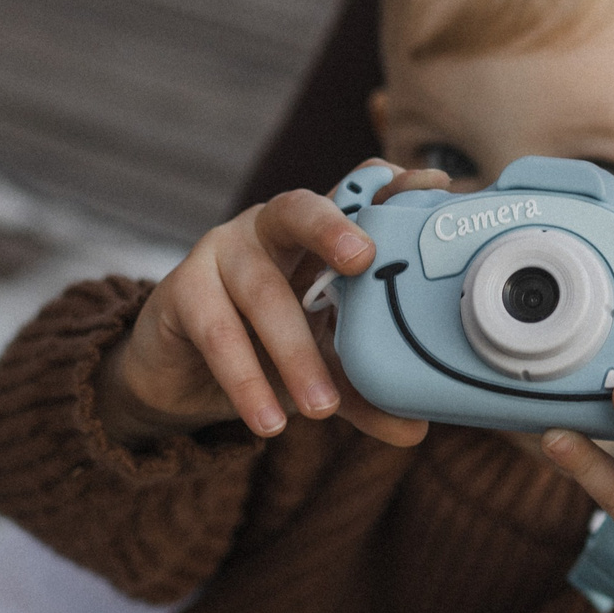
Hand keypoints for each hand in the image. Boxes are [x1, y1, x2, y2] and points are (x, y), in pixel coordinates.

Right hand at [98, 164, 448, 450]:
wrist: (183, 375)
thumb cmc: (267, 347)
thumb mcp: (324, 364)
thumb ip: (364, 387)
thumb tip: (416, 428)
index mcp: (318, 234)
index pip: (355, 191)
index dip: (390, 185)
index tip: (433, 184)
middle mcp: (271, 228)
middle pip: (302, 209)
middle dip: (334, 228)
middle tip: (364, 258)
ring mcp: (221, 251)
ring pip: (262, 291)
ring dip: (294, 353)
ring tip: (322, 408)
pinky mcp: (181, 291)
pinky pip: (217, 332)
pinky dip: (245, 380)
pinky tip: (268, 420)